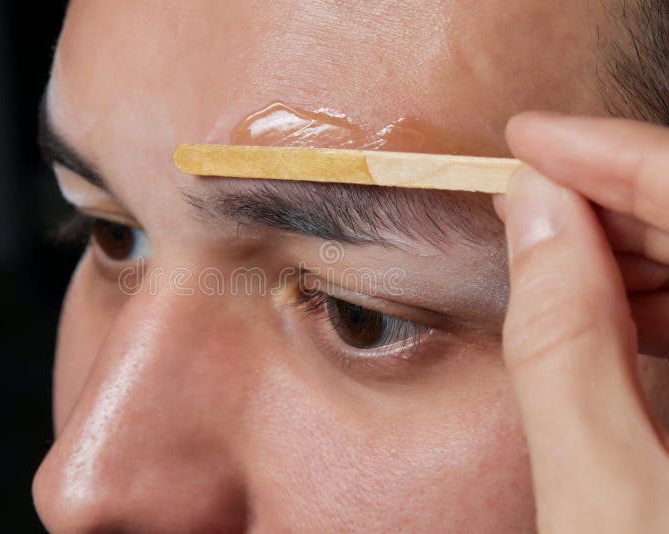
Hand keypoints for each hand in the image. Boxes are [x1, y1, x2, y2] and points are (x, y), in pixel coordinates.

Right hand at [494, 112, 668, 532]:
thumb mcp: (606, 497)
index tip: (529, 138)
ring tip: (548, 253)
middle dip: (615, 196)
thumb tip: (534, 219)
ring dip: (633, 245)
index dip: (616, 155)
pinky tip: (604, 305)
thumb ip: (563, 344)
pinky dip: (662, 295)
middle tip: (524, 197)